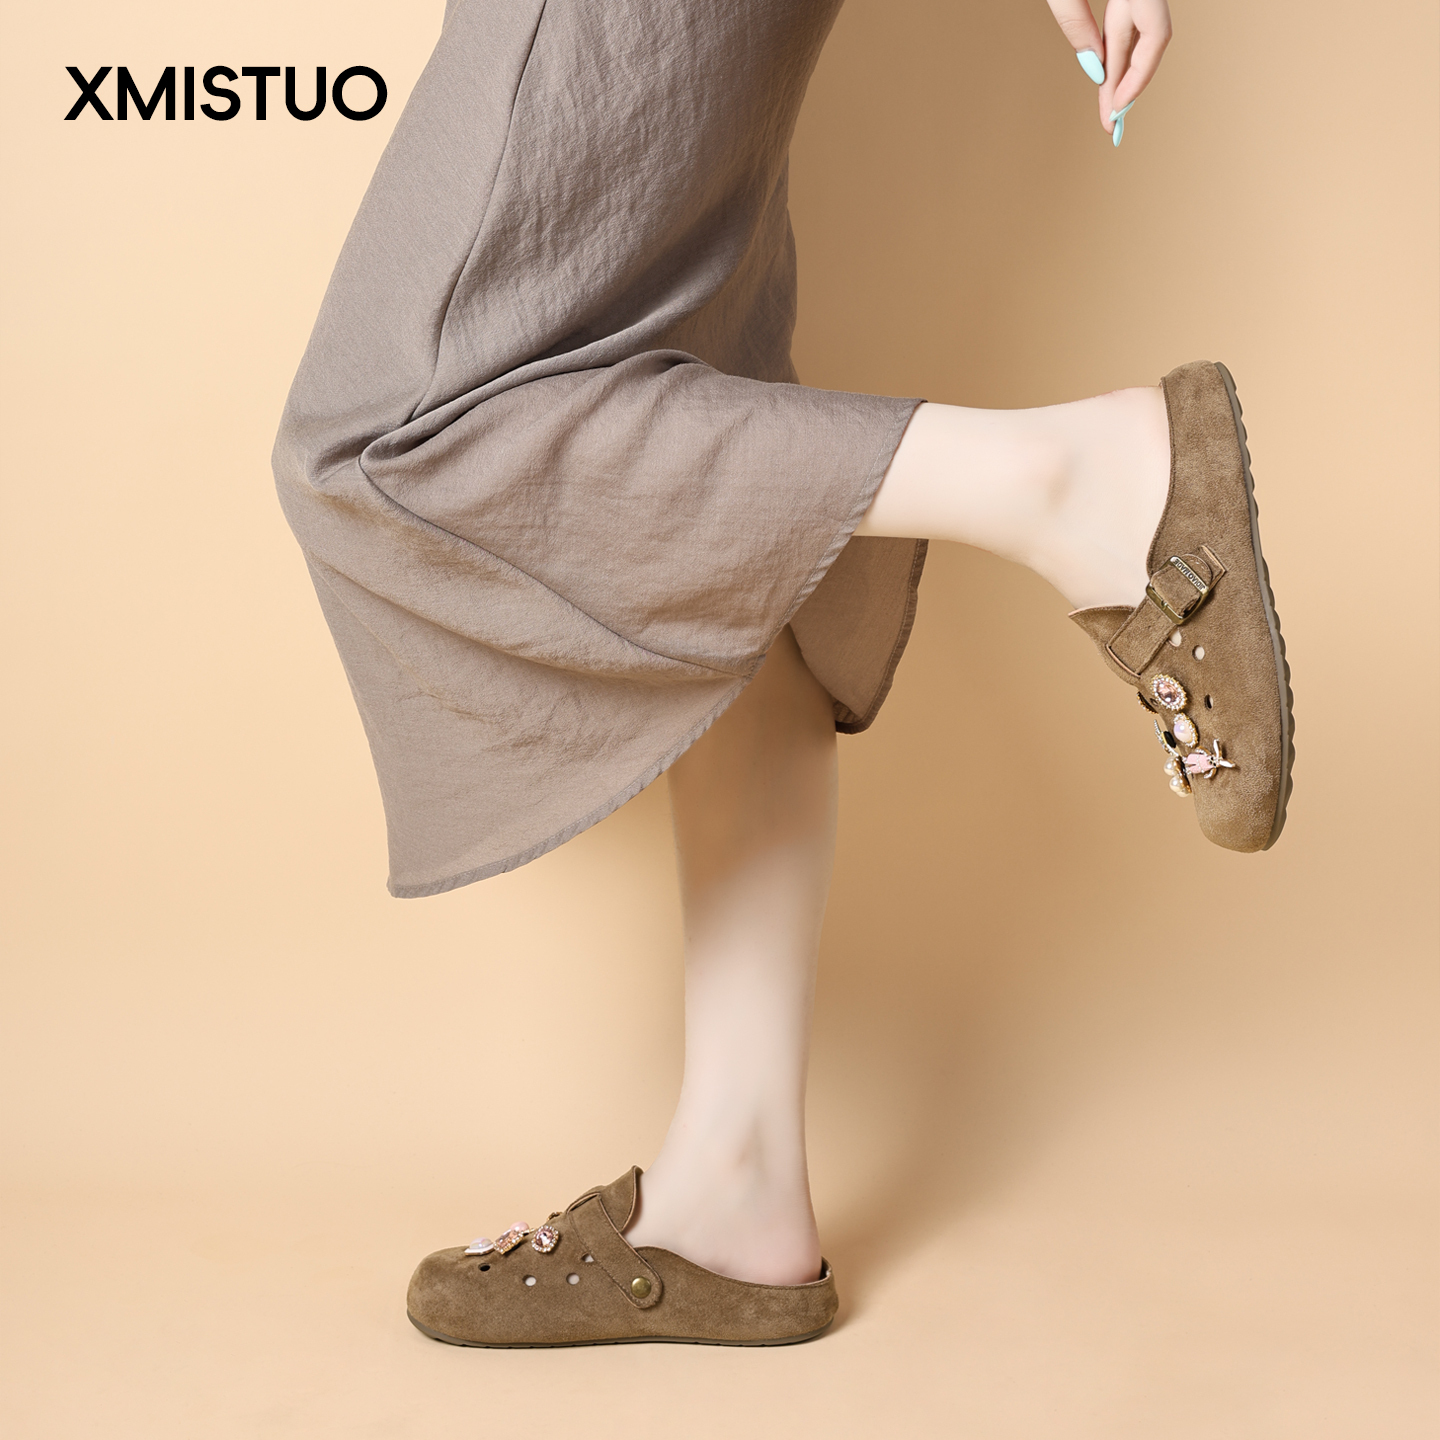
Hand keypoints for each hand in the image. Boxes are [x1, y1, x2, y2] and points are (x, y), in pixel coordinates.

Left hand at [1045, 0, 1172, 141]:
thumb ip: (1074, 19)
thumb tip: (1092, 67)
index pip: (1156, 36)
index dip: (1139, 76)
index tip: (1118, 107)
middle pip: (1146, 43)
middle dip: (1126, 85)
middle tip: (1111, 125)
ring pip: (1138, 36)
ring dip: (1122, 73)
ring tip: (1110, 111)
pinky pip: (1128, 24)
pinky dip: (1117, 52)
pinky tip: (1108, 77)